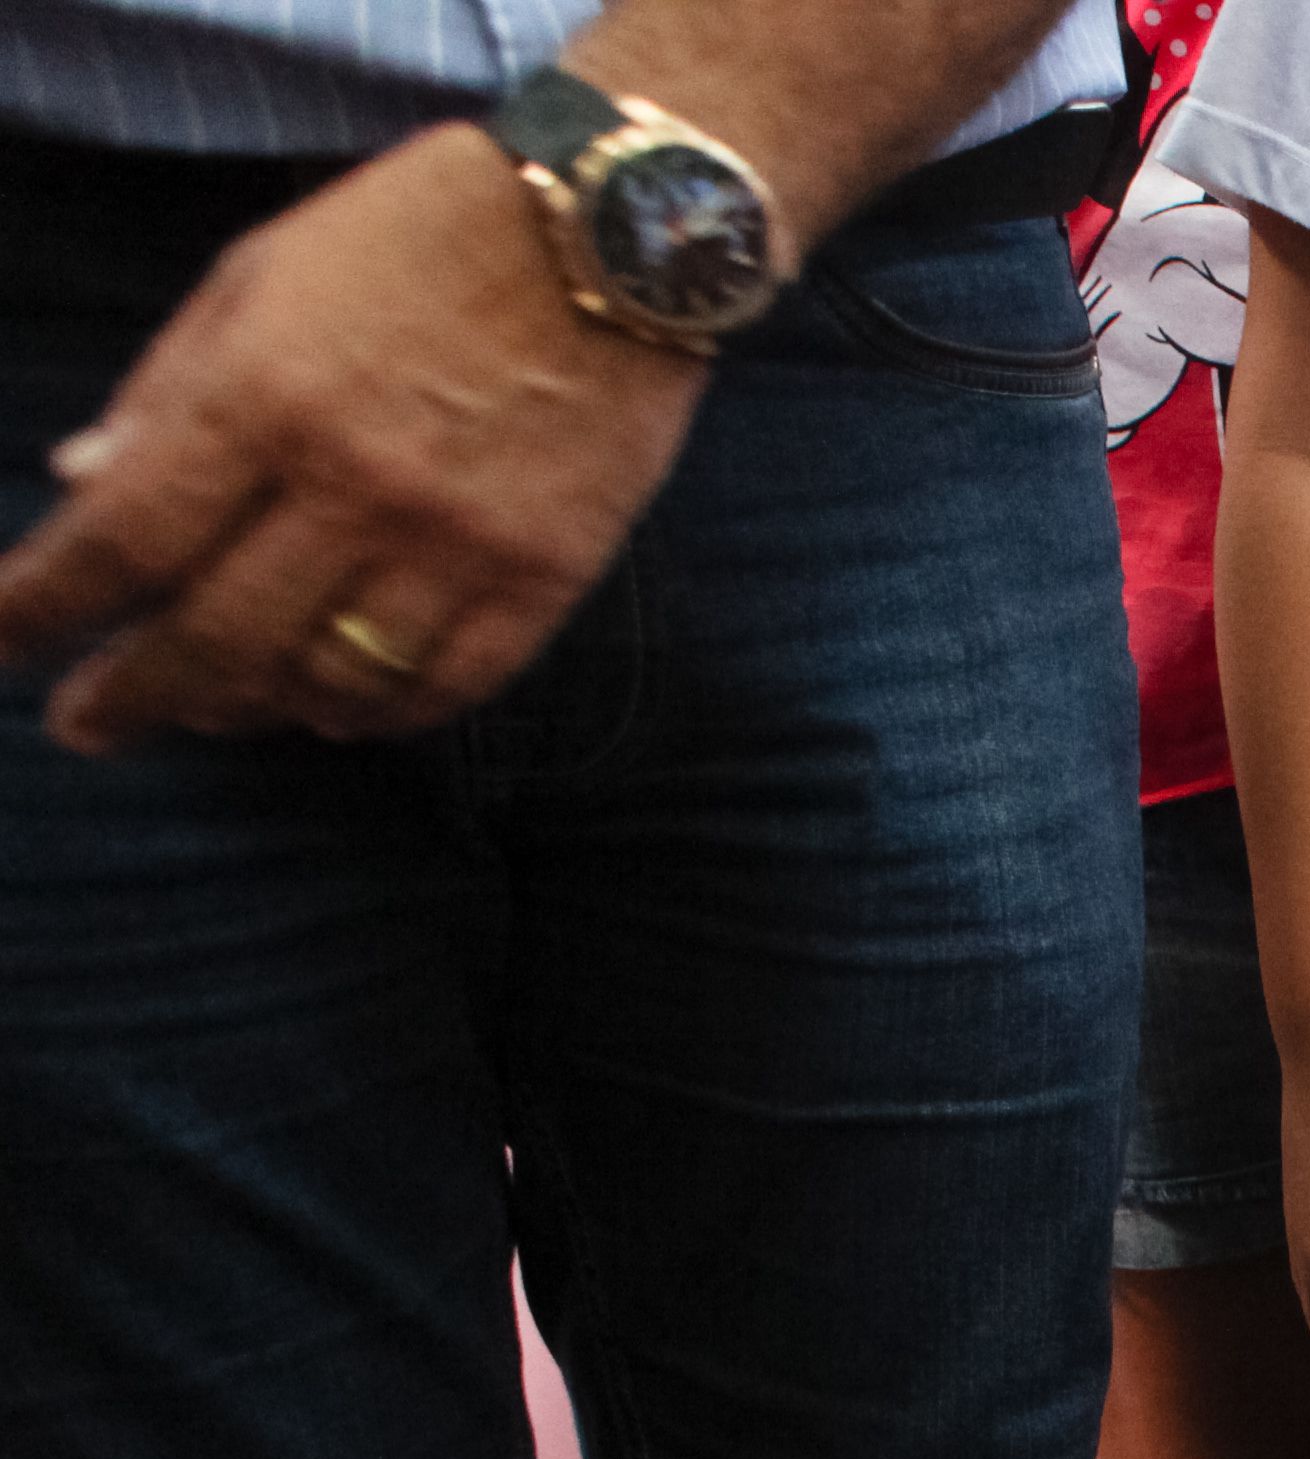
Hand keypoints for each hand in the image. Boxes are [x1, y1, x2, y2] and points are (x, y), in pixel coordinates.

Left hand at [0, 128, 706, 750]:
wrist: (605, 236)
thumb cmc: (412, 238)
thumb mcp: (258, 279)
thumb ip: (168, 388)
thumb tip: (79, 483)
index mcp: (263, 394)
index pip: (123, 537)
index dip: (42, 607)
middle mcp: (353, 484)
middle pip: (218, 636)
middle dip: (135, 695)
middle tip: (89, 724)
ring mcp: (456, 540)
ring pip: (331, 679)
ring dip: (257, 707)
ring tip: (220, 707)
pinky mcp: (543, 575)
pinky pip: (447, 686)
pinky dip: (377, 712)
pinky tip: (336, 707)